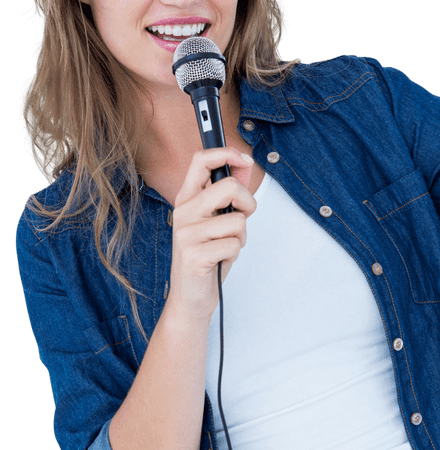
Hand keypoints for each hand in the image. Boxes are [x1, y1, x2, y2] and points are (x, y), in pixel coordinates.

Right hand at [167, 147, 256, 320]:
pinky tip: (220, 260)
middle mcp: (183, 213)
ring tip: (225, 246)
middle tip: (242, 217)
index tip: (244, 158)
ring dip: (240, 236)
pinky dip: (234, 254)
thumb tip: (244, 164)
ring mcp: (186, 233)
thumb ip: (230, 195)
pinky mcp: (194, 255)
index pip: (200, 161)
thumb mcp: (218, 220)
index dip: (225, 152)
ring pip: (237, 220)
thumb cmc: (206, 257)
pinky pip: (234, 244)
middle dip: (247, 203)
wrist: (191, 297)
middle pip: (229, 186)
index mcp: (187, 200)